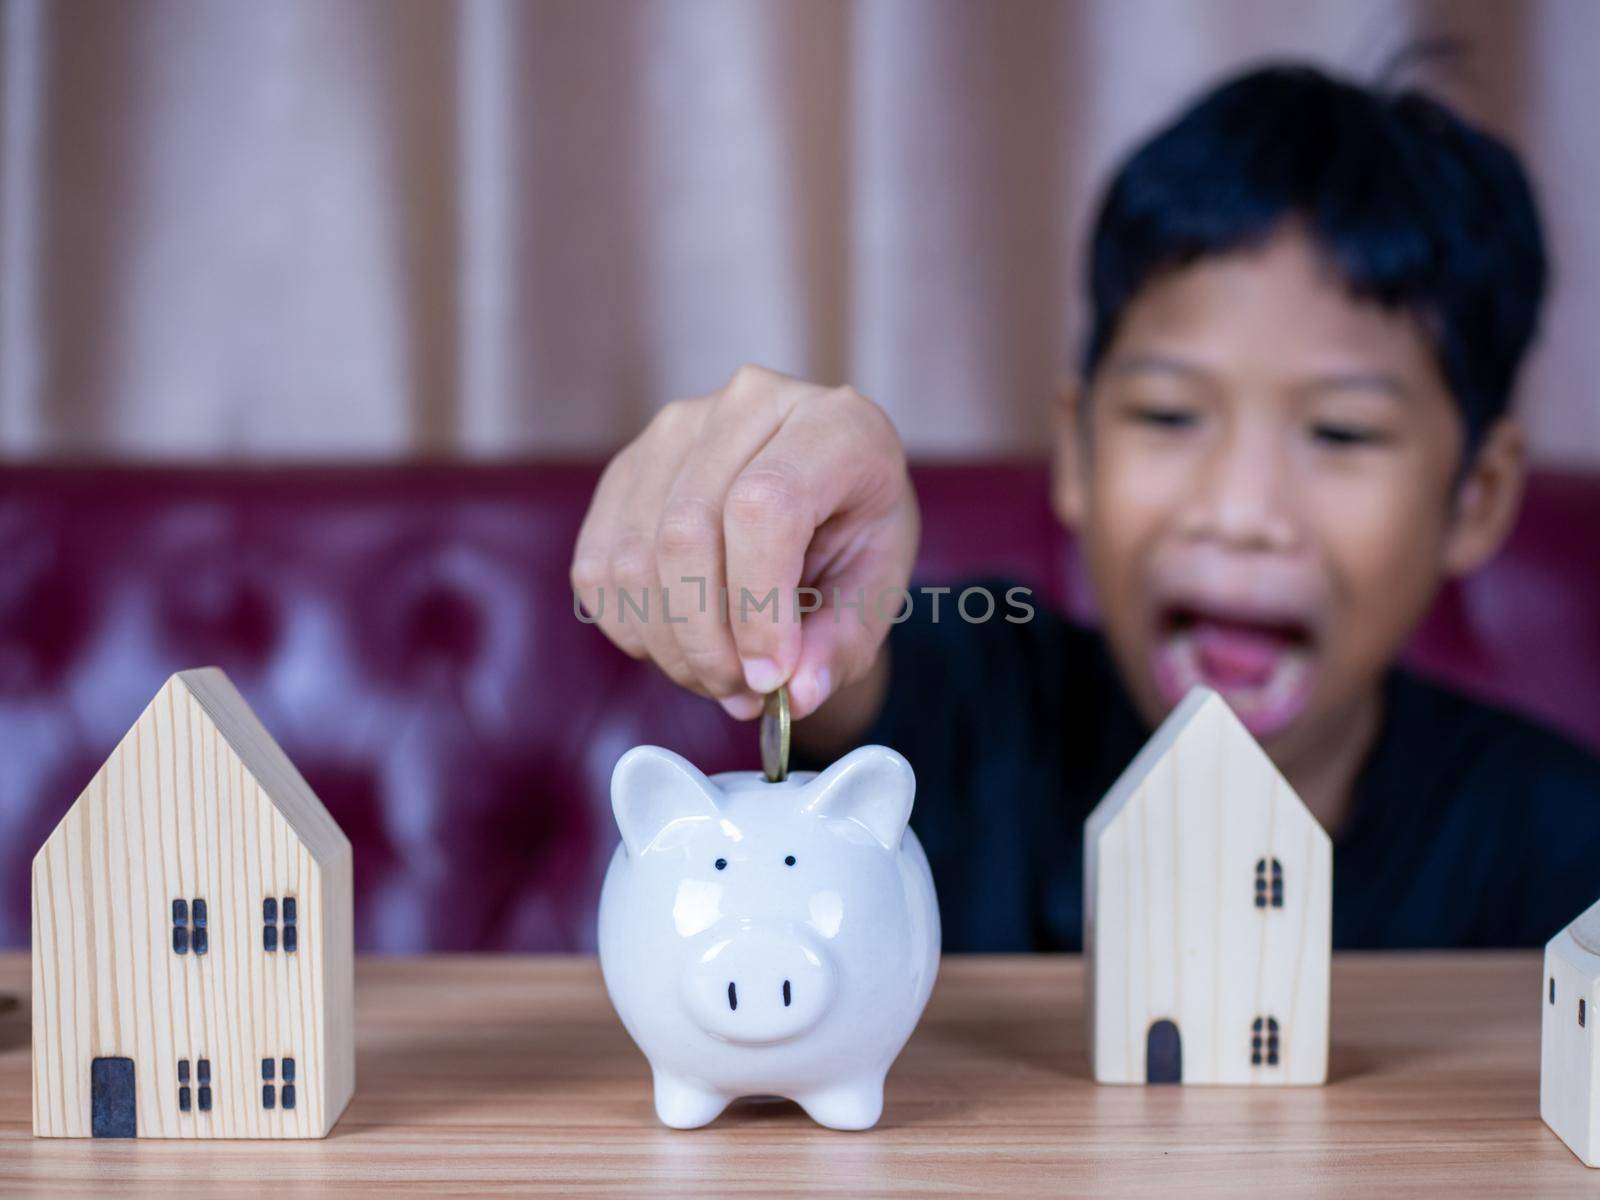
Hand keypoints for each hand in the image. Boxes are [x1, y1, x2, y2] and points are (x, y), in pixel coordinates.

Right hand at [571, 365, 918, 720]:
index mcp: (833, 423)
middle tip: (740, 691)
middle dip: (707, 640)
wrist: (827, 499)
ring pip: (634, 556)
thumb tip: (796, 692)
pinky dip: (631, 627)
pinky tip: (680, 643)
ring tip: (718, 676)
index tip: (771, 676)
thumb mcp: (876, 591)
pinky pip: (598, 565)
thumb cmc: (857, 536)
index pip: (763, 506)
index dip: (757, 606)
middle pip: (685, 533)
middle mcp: (748, 403)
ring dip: (669, 644)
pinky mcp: (628, 466)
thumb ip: (843, 643)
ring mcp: (676, 428)